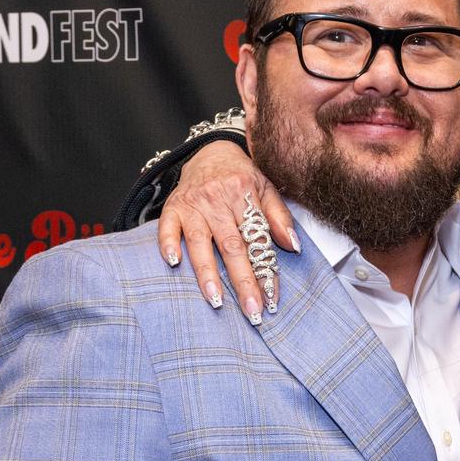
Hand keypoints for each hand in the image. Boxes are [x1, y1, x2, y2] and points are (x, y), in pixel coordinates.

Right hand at [160, 140, 298, 322]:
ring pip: (200, 242)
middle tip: (251, 310)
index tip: (271, 298)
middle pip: (232, 247)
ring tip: (216, 300)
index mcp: (244, 195)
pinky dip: (169, 243)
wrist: (211, 150)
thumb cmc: (241, 176)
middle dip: (242, 282)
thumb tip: (292, 245)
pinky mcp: (173, 206)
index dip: (265, 270)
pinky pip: (167, 227)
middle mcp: (217, 199)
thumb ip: (280, 217)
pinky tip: (173, 262)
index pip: (257, 240)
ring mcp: (193, 204)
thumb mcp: (267, 188)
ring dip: (207, 273)